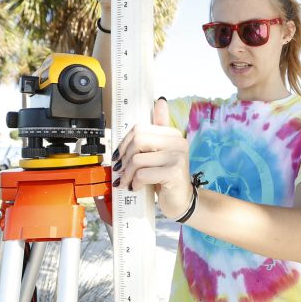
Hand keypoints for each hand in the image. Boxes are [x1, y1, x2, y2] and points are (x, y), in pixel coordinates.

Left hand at [113, 99, 192, 219]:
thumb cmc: (166, 176)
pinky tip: (137, 187)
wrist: (181, 200)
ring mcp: (178, 157)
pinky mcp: (174, 173)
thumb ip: (156, 130)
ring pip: (138, 159)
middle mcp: (178, 142)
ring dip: (127, 174)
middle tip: (121, 171)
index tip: (119, 156)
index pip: (139, 129)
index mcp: (172, 134)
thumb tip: (161, 101)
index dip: (124, 143)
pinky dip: (135, 183)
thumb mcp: (159, 152)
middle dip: (124, 158)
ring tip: (127, 182)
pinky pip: (143, 174)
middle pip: (138, 140)